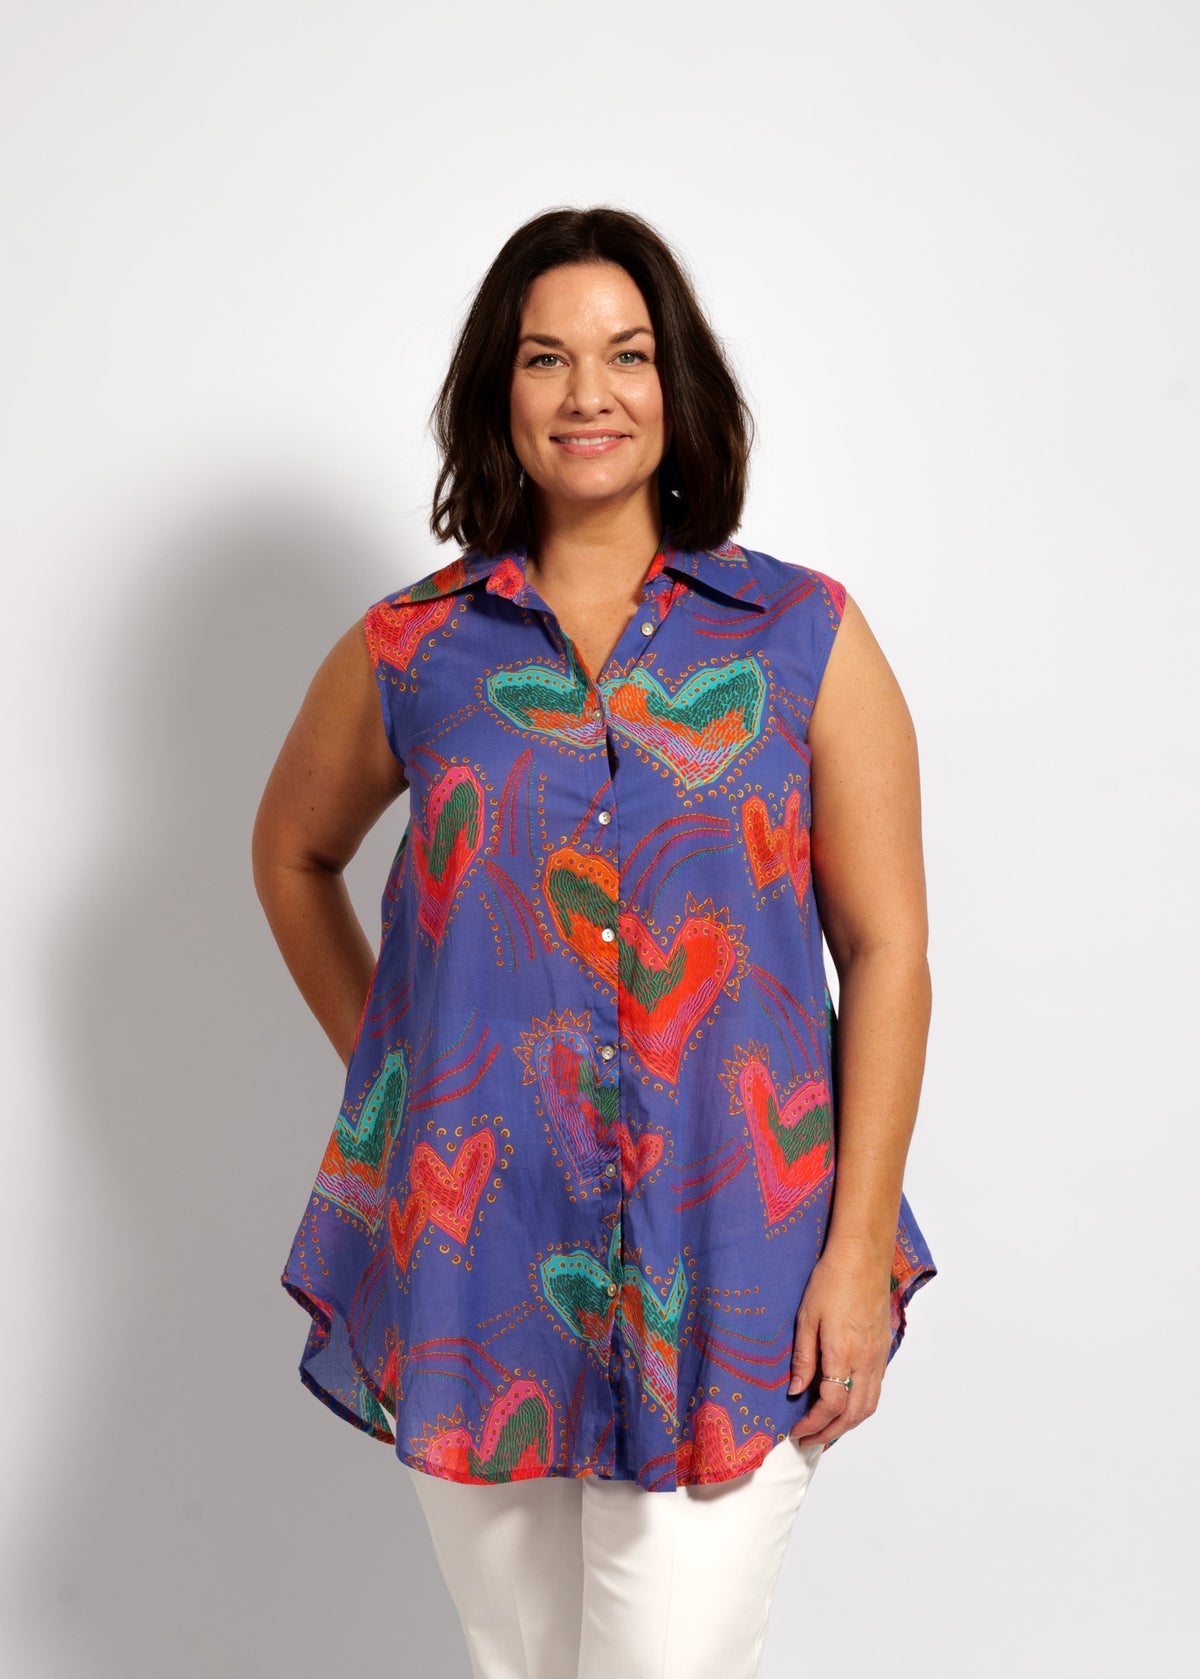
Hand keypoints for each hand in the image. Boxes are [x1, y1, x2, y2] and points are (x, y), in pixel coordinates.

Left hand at [786, 1248, 892, 1448]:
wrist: (863, 1258)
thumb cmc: (832, 1281)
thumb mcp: (807, 1318)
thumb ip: (803, 1358)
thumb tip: (795, 1390)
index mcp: (844, 1354)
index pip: (830, 1405)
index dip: (812, 1423)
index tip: (796, 1430)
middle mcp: (866, 1361)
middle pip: (852, 1414)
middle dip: (829, 1433)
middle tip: (808, 1440)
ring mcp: (878, 1357)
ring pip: (868, 1406)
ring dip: (847, 1424)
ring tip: (825, 1430)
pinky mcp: (884, 1350)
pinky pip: (875, 1391)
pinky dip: (860, 1408)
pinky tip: (845, 1406)